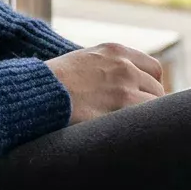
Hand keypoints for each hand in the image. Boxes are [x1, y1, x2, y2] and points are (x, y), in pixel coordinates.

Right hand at [46, 42, 166, 123]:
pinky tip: (129, 138)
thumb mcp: (80, 61)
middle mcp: (125, 66)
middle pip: (157, 89)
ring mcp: (125, 88)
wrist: (34, 94)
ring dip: (145, 120)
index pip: (153, 69)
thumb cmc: (50, 84)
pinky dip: (140, 130)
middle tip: (137, 123)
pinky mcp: (121, 110)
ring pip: (155, 107)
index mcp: (115, 51)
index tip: (144, 100)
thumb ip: (104, 69)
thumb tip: (115, 88)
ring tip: (131, 132)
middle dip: (150, 106)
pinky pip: (144, 122)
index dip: (150, 87)